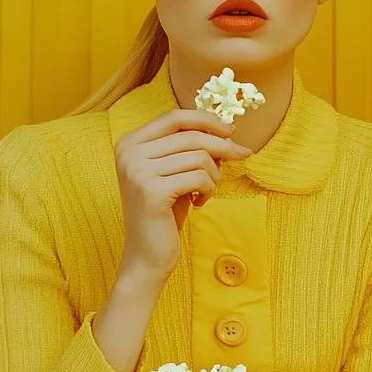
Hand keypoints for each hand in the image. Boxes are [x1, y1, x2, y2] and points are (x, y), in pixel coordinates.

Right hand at [114, 109, 251, 280]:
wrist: (146, 255)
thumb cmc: (165, 212)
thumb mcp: (175, 172)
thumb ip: (190, 149)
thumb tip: (227, 129)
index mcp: (129, 143)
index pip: (175, 117)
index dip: (207, 120)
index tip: (231, 130)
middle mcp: (128, 153)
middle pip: (192, 136)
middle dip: (224, 146)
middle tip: (243, 155)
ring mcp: (137, 172)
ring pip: (199, 157)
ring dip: (215, 175)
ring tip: (208, 190)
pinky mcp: (152, 192)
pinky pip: (199, 177)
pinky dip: (209, 189)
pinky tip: (199, 203)